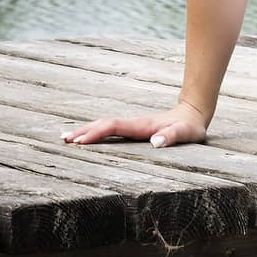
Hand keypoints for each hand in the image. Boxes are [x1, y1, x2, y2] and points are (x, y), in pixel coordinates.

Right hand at [61, 100, 209, 148]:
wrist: (192, 114)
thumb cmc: (190, 127)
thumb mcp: (186, 133)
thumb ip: (172, 136)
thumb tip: (155, 143)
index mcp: (142, 125)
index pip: (114, 127)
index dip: (97, 133)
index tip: (81, 142)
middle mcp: (134, 123)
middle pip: (104, 124)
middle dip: (84, 131)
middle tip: (64, 140)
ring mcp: (132, 125)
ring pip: (105, 125)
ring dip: (86, 131)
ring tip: (66, 138)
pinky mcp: (134, 128)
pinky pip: (111, 129)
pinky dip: (96, 132)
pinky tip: (87, 137)